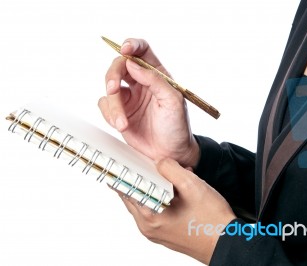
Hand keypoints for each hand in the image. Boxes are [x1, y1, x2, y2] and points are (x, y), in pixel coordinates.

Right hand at [98, 38, 199, 167]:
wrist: (170, 153)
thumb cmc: (177, 127)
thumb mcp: (173, 101)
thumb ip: (154, 80)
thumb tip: (133, 64)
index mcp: (157, 75)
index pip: (142, 51)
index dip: (132, 45)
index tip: (124, 49)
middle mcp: (141, 82)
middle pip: (120, 65)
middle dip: (113, 76)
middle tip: (113, 89)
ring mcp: (129, 97)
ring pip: (109, 87)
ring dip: (114, 106)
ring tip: (123, 123)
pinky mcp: (119, 111)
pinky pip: (105, 105)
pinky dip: (109, 115)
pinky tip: (122, 125)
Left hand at [114, 158, 235, 264]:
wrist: (227, 242)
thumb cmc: (212, 220)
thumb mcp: (192, 186)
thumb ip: (171, 169)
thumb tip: (160, 162)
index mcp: (151, 216)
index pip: (127, 190)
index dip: (126, 173)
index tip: (124, 161)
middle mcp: (149, 228)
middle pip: (134, 197)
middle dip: (141, 179)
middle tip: (146, 165)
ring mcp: (156, 233)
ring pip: (145, 203)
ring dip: (152, 188)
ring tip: (166, 176)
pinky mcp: (165, 234)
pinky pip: (155, 212)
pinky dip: (160, 199)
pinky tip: (174, 191)